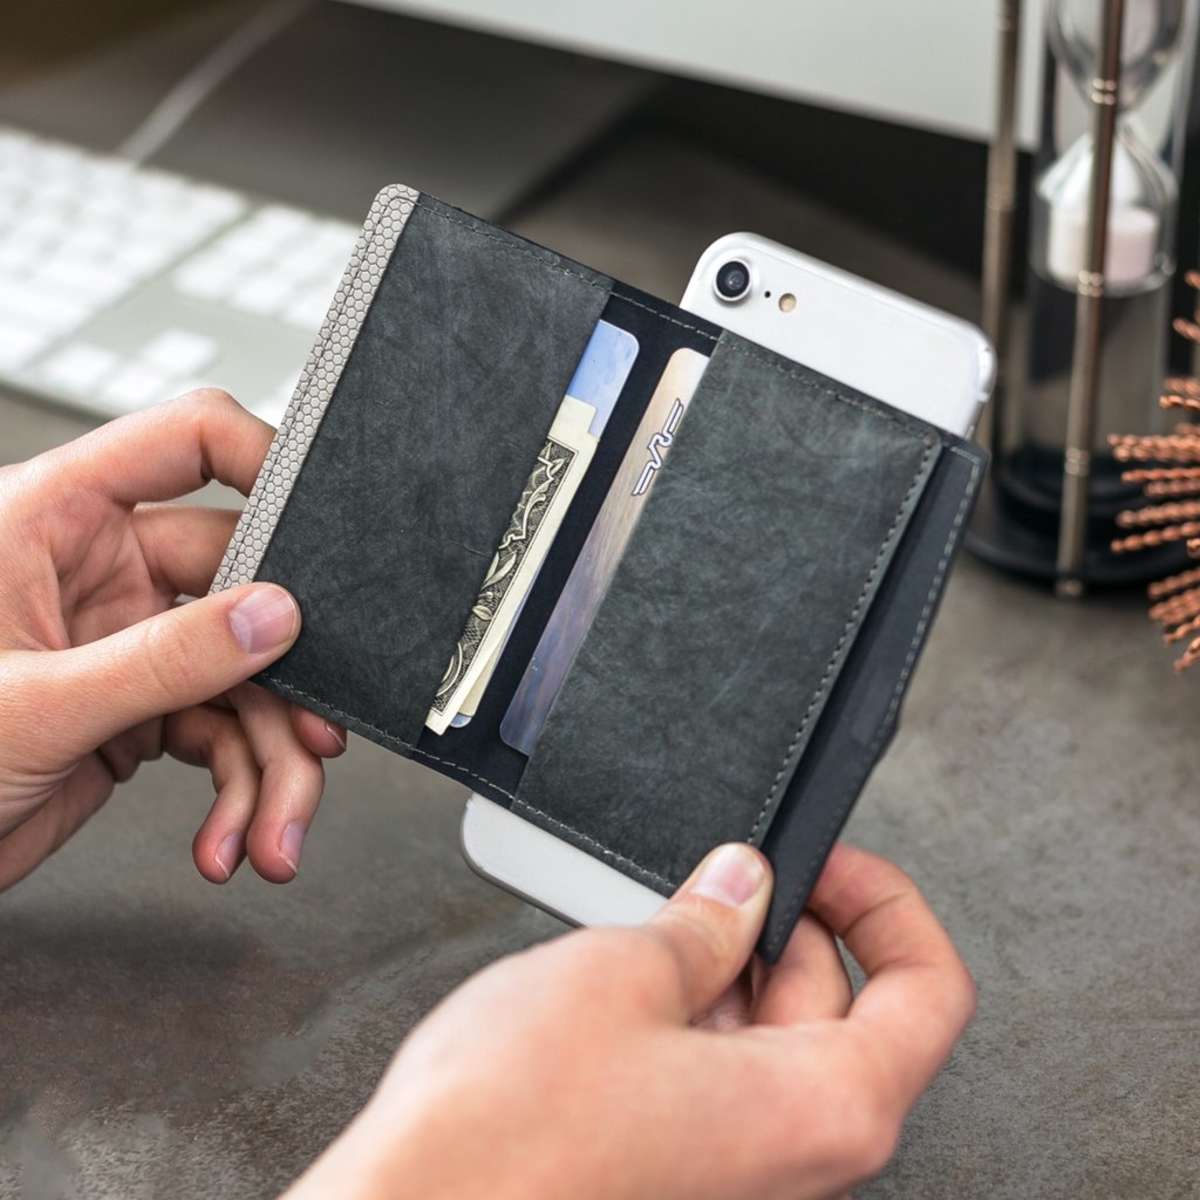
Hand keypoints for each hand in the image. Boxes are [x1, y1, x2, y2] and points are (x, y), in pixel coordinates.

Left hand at [0, 389, 344, 891]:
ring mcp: (128, 642)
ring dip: (272, 761)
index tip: (320, 527)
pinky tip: (231, 837)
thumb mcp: (36, 703)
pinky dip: (242, 791)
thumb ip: (163, 659)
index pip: (184, 444)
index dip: (263, 462)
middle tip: (314, 727)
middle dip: (286, 676)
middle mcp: (102, 572)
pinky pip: (226, 735)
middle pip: (243, 586)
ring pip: (246, 679)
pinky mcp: (142, 710)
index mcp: (56, 521)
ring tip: (271, 829)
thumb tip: (272, 617)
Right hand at [290, 843, 974, 1199]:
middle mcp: (799, 1152)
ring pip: (777, 1032)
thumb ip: (706, 919)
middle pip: (845, 1003)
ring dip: (732, 961)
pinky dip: (696, 1005)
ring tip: (664, 920)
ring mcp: (740, 1161)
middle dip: (789, 921)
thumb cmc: (509, 1129)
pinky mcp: (685, 1158)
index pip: (929, 992)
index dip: (886, 905)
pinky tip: (638, 970)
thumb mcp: (625, 971)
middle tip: (727, 872)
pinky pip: (723, 1064)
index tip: (826, 863)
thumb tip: (742, 884)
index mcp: (824, 1107)